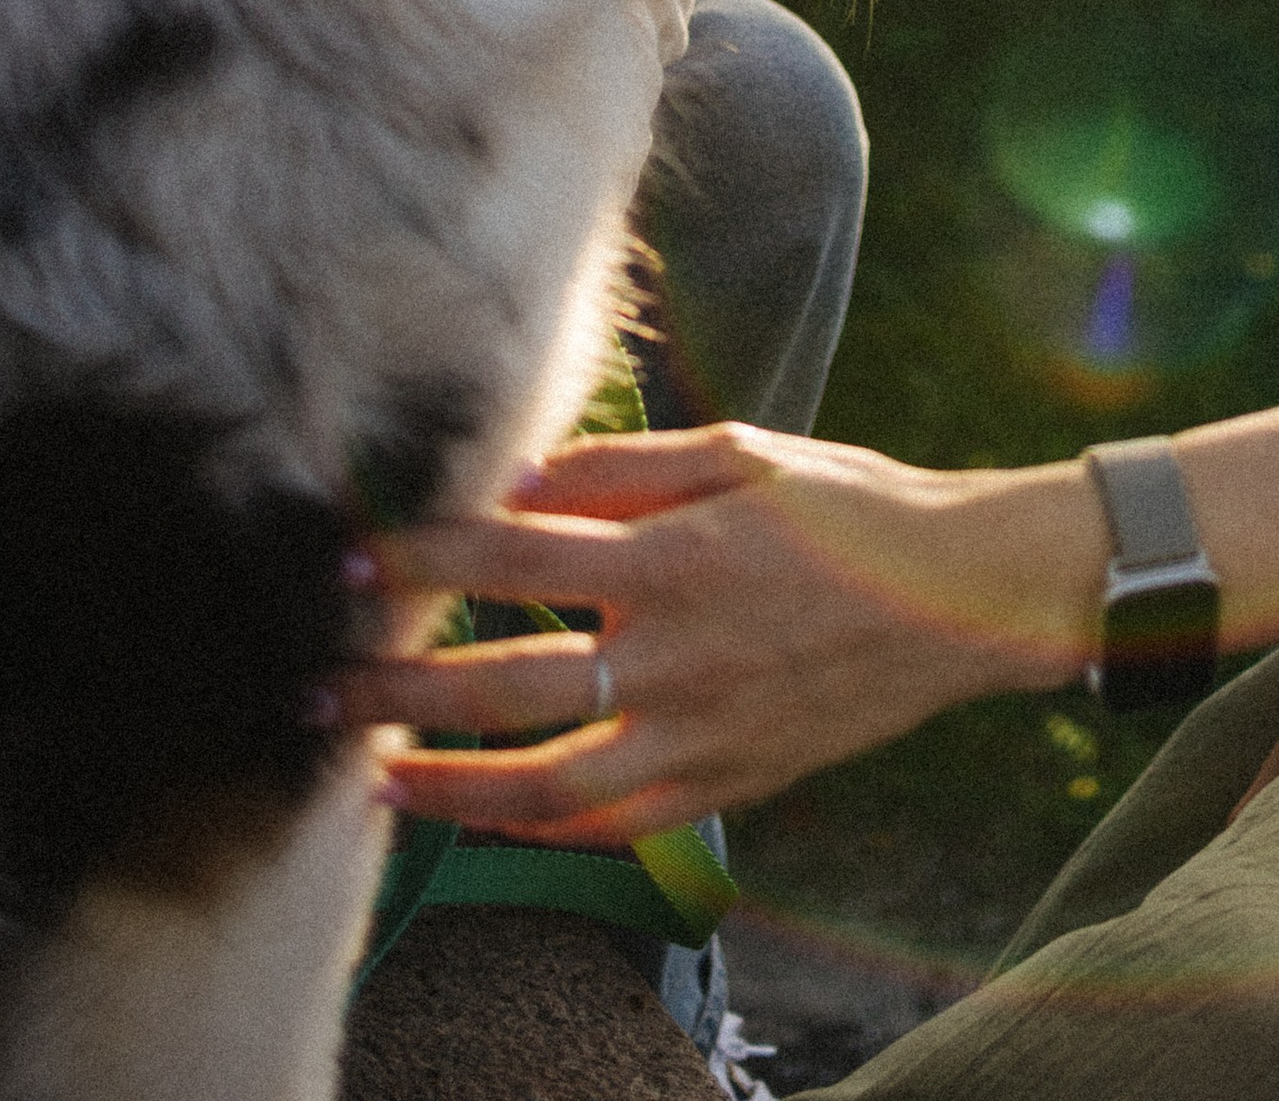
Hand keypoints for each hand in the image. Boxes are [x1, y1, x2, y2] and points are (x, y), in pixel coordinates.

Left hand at [339, 427, 1105, 845]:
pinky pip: (606, 826)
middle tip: (319, 682)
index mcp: (675, 553)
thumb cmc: (851, 507)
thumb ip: (629, 470)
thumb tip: (521, 481)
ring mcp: (697, 733)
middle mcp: (674, 652)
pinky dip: (530, 825)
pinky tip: (475, 810)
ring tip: (369, 768)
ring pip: (538, 781)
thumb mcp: (746, 451)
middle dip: (394, 682)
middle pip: (499, 679)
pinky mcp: (722, 786)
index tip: (352, 554)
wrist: (959, 599)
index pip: (511, 555)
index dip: (422, 555)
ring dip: (440, 778)